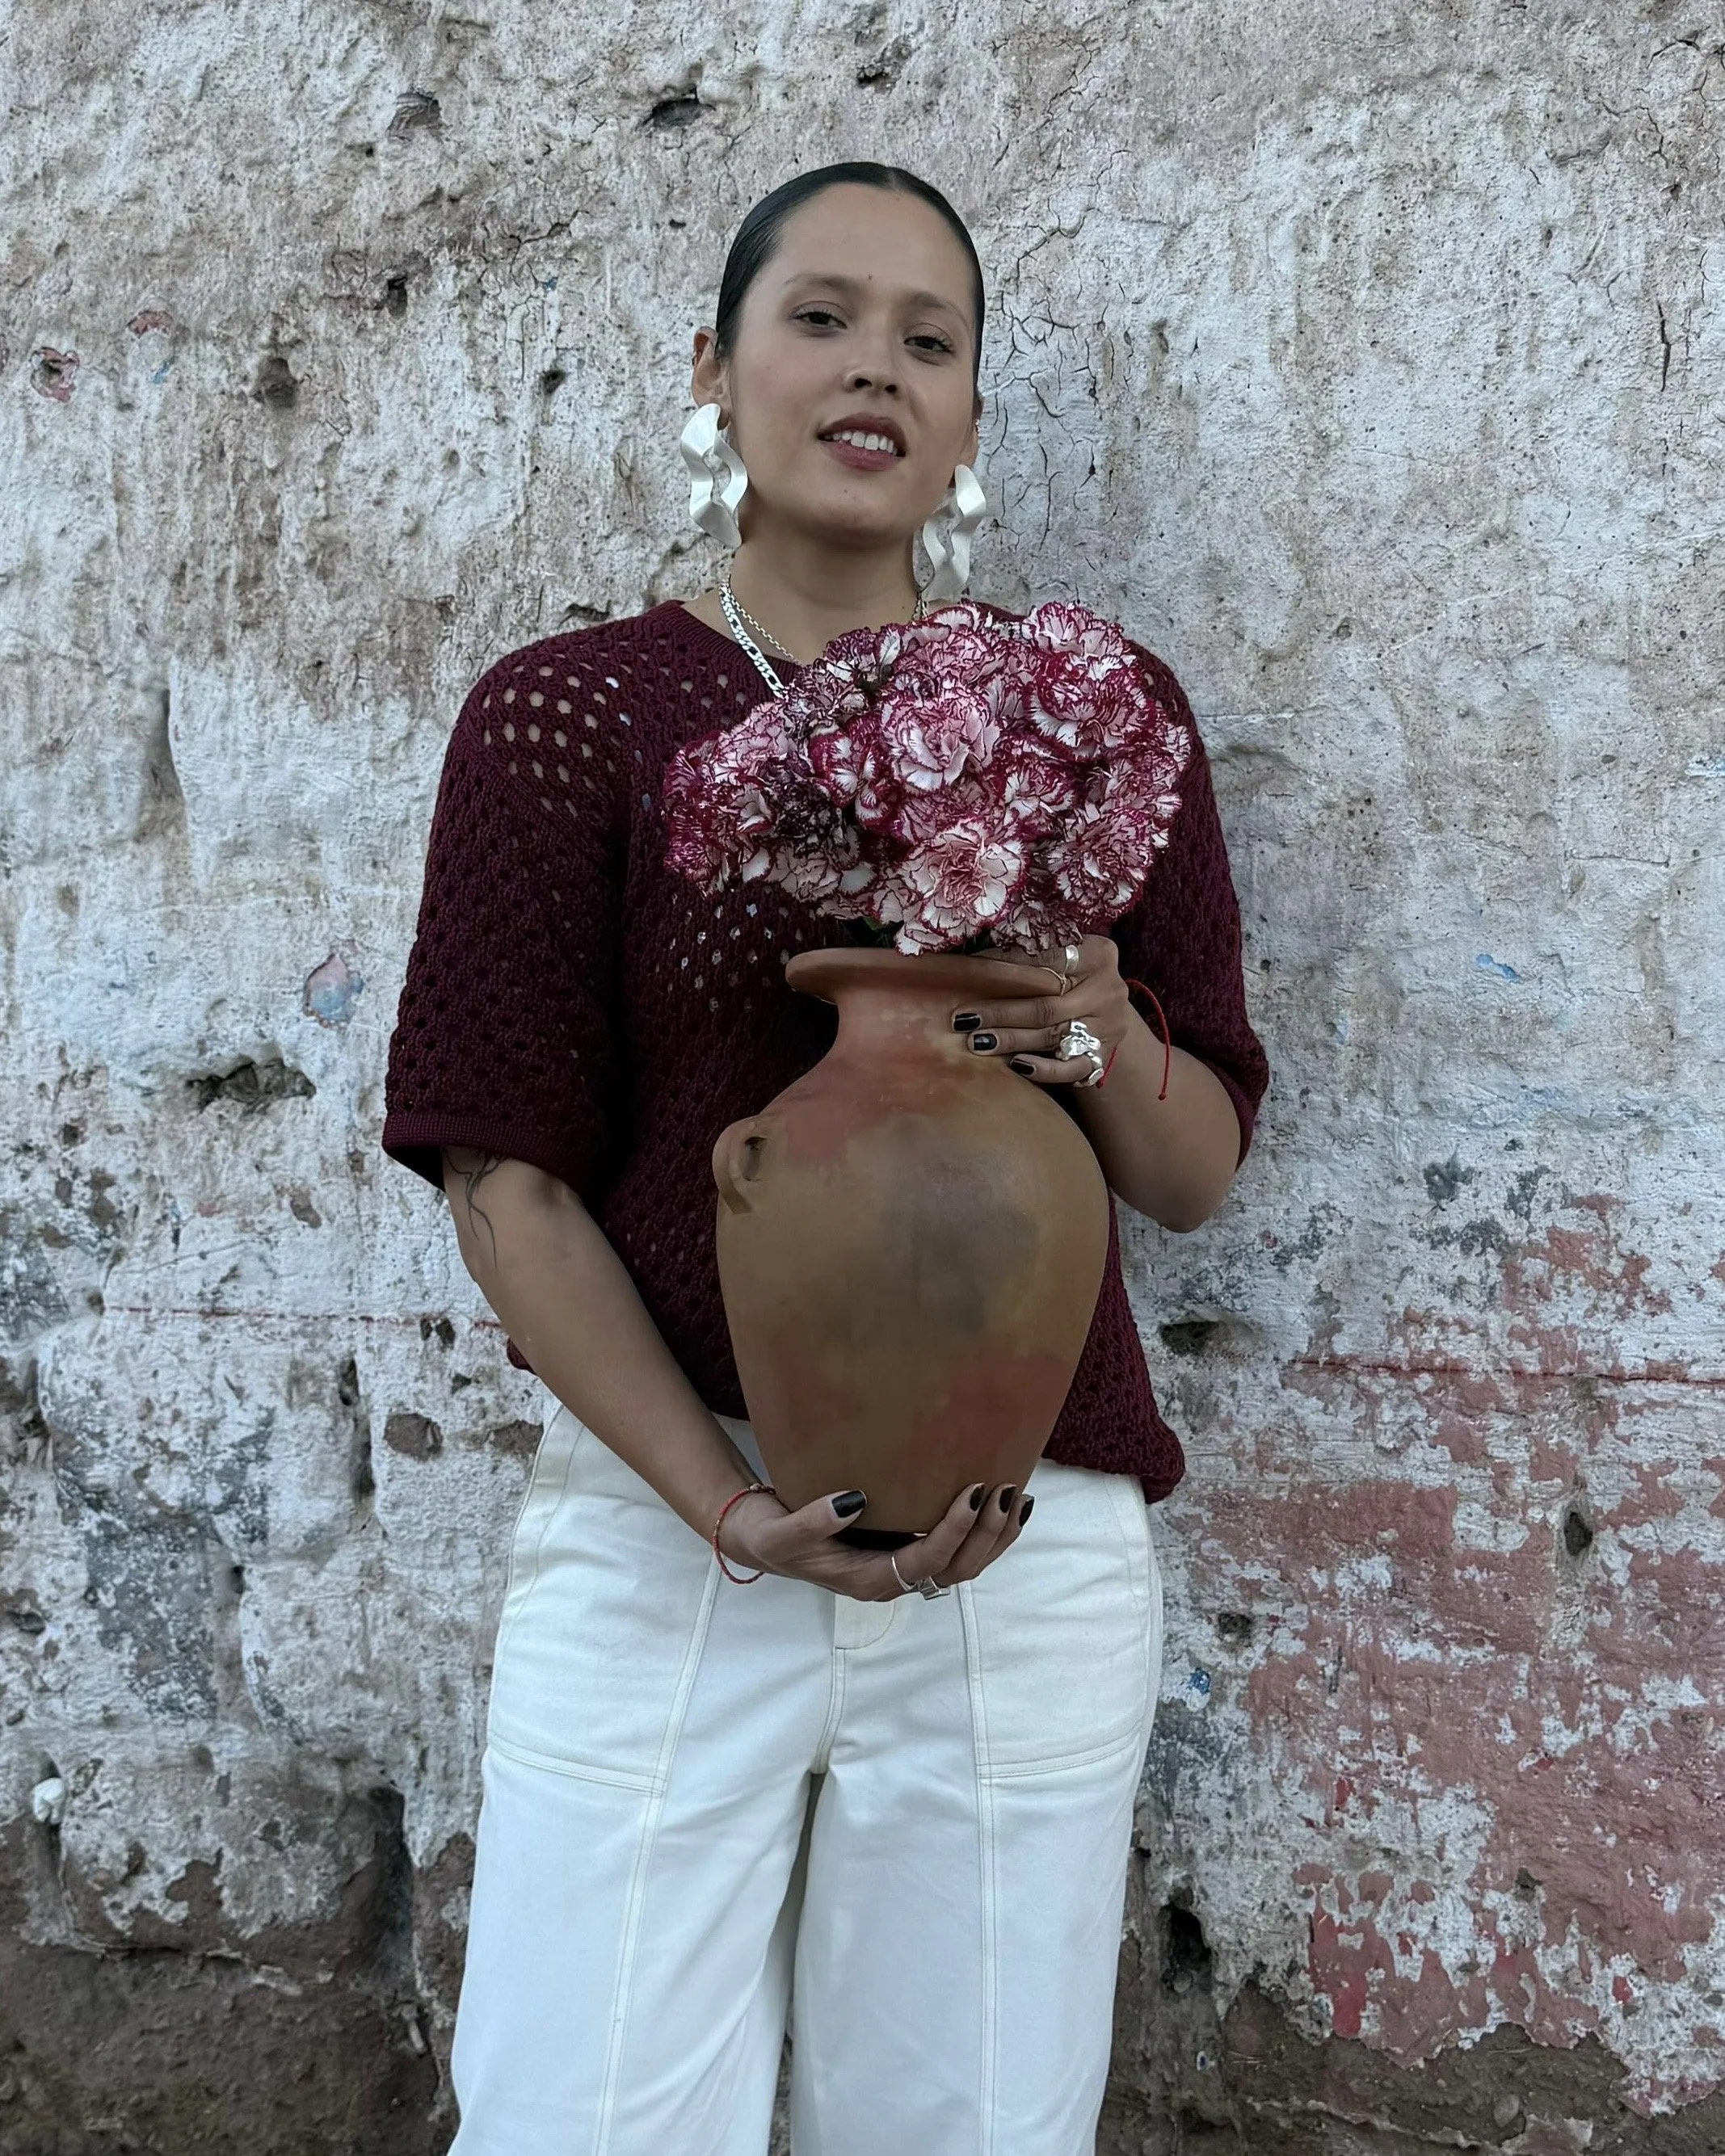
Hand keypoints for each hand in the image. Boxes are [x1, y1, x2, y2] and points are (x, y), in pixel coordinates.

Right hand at [718, 1478, 1033, 1601]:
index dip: (953, 1531)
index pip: (925, 1561)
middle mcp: (893, 1579)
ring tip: (1020, 1496)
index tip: (972, 1492)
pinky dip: (986, 1532)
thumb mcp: (781, 1532)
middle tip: (1005, 1489)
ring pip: (965, 1565)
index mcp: (868, 1580)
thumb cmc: (774, 1535)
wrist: (765, 1539)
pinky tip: (1007, 1505)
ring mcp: (903, 1567)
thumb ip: (812, 1522)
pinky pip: (958, 1551)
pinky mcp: (907, 1550)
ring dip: (995, 1536)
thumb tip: (853, 1502)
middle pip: (956, 1569)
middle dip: (985, 1534)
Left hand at [952, 936, 1130, 1086]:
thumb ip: (1032, 955)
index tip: (974, 975)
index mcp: (1098, 955)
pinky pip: (1073, 1068)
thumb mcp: (1065, 955)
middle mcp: (1107, 990)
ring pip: (1053, 1035)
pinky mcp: (1104, 1054)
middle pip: (1046, 1005)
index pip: (1048, 960)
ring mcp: (1108, 1025)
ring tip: (977, 1041)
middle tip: (965, 1018)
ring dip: (1012, 1040)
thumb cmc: (1076, 975)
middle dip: (1001, 1013)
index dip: (1009, 968)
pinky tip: (1016, 1065)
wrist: (1110, 1008)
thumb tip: (977, 962)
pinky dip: (1044, 1069)